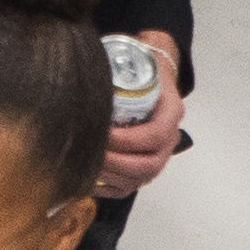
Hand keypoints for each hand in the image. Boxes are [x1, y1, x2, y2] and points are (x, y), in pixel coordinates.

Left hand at [98, 34, 183, 198]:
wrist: (152, 74)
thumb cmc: (139, 67)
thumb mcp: (134, 60)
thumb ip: (115, 67)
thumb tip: (79, 72)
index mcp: (171, 111)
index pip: (154, 135)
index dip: (129, 139)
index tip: (104, 134)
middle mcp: (170, 138)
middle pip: (150, 165)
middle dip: (118, 163)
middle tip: (90, 153)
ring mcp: (159, 156)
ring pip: (139, 179)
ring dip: (111, 176)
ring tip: (84, 165)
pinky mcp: (144, 167)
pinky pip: (130, 187)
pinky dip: (108, 188)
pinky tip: (87, 179)